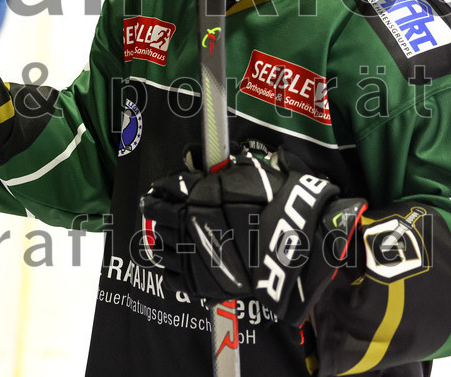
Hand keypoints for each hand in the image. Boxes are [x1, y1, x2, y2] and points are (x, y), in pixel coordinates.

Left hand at [139, 147, 365, 325]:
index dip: (161, 188)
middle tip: (153, 209)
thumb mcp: (250, 174)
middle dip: (155, 211)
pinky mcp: (202, 282)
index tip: (157, 189)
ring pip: (162, 246)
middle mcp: (188, 223)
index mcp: (197, 195)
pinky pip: (174, 276)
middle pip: (159, 216)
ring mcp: (193, 254)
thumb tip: (212, 168)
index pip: (167, 189)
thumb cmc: (278, 203)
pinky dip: (169, 268)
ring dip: (158, 238)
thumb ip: (225, 172)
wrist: (297, 245)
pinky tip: (170, 262)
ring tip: (157, 235)